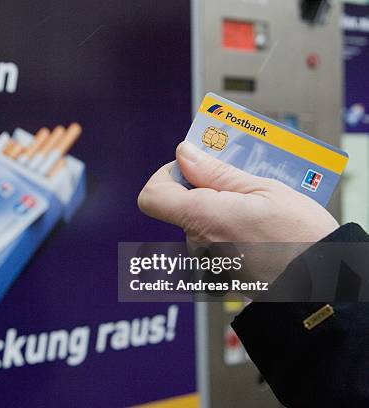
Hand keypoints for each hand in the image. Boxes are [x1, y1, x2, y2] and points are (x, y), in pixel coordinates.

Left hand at [137, 141, 339, 285]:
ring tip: (257, 203)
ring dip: (221, 205)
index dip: (167, 175)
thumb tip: (185, 154)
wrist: (323, 286)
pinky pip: (215, 237)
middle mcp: (198, 243)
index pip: (152, 196)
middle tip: (238, 179)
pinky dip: (229, 225)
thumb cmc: (301, 239)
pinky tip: (257, 223)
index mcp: (202, 219)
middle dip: (204, 187)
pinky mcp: (220, 271)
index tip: (193, 165)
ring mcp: (208, 260)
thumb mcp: (264, 190)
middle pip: (180, 204)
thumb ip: (217, 173)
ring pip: (201, 219)